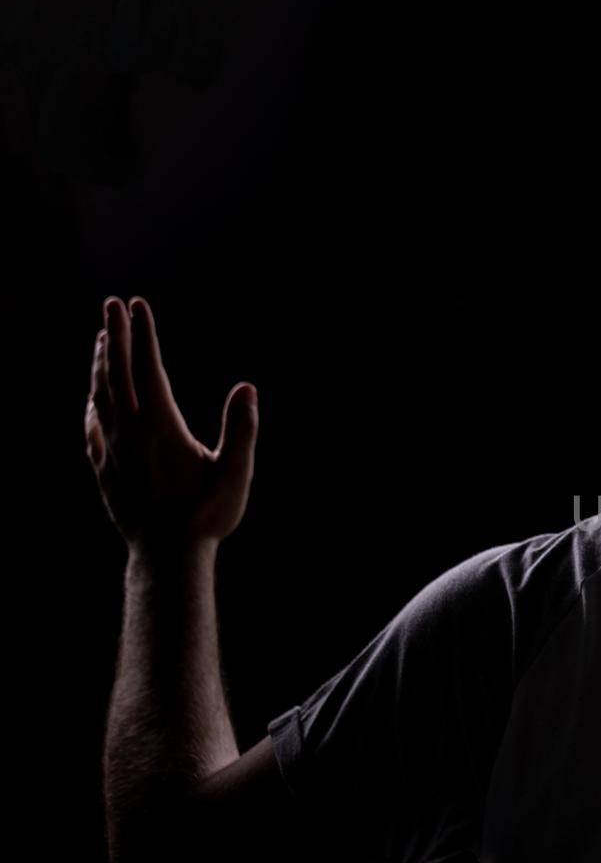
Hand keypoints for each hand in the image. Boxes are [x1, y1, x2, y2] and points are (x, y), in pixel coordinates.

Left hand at [85, 296, 258, 549]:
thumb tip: (247, 388)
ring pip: (99, 396)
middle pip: (116, 373)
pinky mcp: (104, 471)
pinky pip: (92, 428)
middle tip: (113, 305)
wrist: (167, 558)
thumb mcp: (235, 472)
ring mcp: (112, 451)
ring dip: (100, 364)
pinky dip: (92, 404)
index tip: (138, 304)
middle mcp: (130, 433)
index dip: (144, 334)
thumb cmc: (206, 516)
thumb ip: (242, 429)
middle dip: (116, 335)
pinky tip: (92, 401)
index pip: (148, 369)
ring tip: (103, 341)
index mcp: (160, 428)